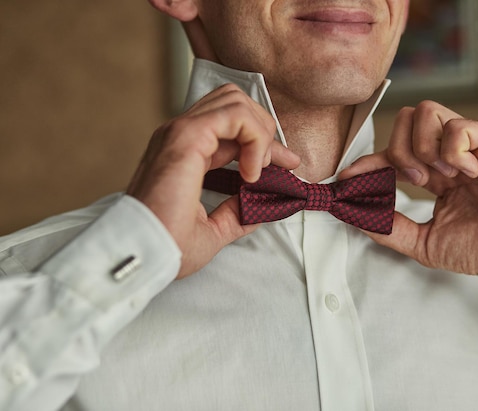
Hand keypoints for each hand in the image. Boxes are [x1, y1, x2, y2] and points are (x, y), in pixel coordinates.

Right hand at [127, 84, 299, 278]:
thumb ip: (235, 215)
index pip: (232, 127)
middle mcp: (181, 136)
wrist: (142, 254)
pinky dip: (255, 137)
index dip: (264, 141)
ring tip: (260, 167)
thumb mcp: (211, 232)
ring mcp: (181, 132)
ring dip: (261, 130)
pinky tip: (252, 170)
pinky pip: (235, 115)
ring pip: (236, 101)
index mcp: (185, 153)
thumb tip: (259, 207)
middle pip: (235, 103)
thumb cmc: (166, 247)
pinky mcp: (187, 136)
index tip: (289, 164)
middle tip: (282, 163)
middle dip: (265, 128)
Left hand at [340, 101, 477, 273]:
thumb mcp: (424, 242)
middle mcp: (449, 153)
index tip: (346, 179)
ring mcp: (471, 143)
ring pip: (425, 112)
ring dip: (423, 148)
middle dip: (398, 151)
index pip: (392, 152)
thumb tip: (354, 214)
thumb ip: (390, 228)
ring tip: (442, 177)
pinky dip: (453, 153)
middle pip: (405, 119)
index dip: (367, 161)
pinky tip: (468, 173)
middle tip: (416, 182)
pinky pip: (457, 127)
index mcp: (435, 173)